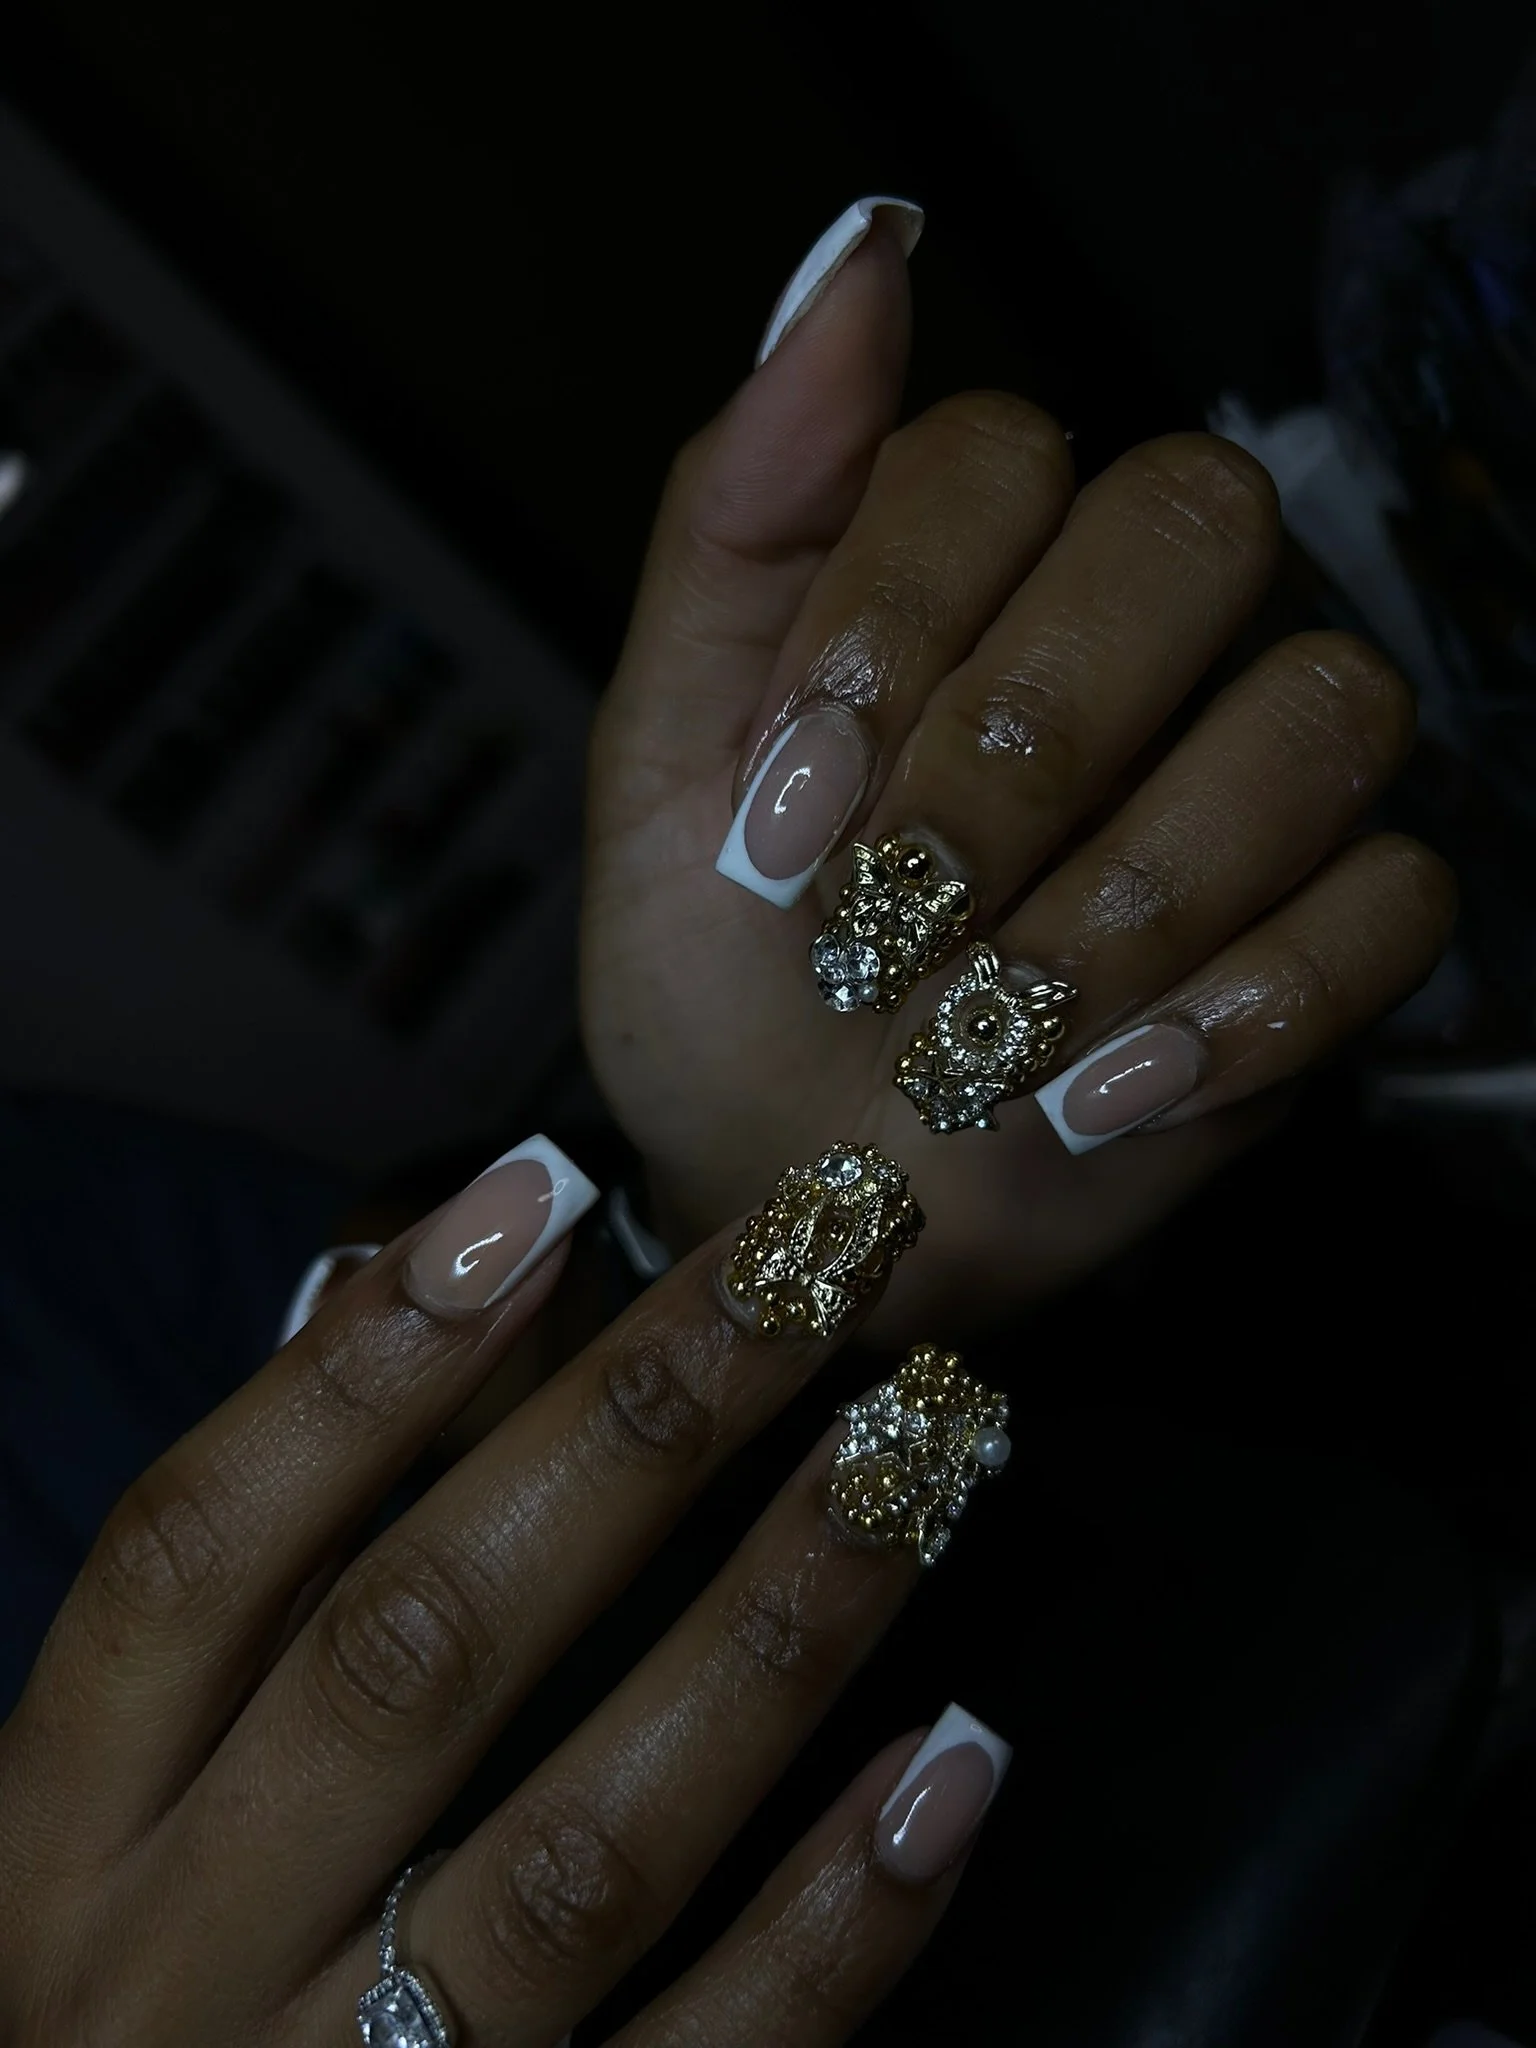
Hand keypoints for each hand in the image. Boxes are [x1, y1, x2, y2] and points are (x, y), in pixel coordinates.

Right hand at [0, 1134, 1006, 2046]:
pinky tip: (953, 1760)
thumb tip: (373, 1299)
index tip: (541, 1191)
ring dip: (775, 1623)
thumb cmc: (135, 2005)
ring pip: (592, 1844)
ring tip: (920, 1451)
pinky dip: (842, 1917)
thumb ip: (238, 1596)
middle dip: (640, 1429)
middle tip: (815, 1264)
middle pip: (424, 1649)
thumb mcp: (100, 1820)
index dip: (365, 1363)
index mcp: (59, 1837)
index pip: (200, 1549)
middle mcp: (182, 1968)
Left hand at [583, 201, 1454, 1334]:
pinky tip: (1102, 1094)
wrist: (785, 1183)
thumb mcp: (659, 764)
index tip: (785, 818)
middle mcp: (1132, 636)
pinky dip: (1247, 1011)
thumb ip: (741, 522)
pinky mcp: (1328, 934)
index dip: (894, 627)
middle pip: (1199, 530)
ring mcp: (1248, 777)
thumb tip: (858, 253)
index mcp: (962, 569)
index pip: (999, 455)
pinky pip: (1392, 903)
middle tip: (901, 911)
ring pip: (1323, 708)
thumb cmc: (719, 969)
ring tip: (992, 1033)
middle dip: (1029, 749)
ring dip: (1135, 896)